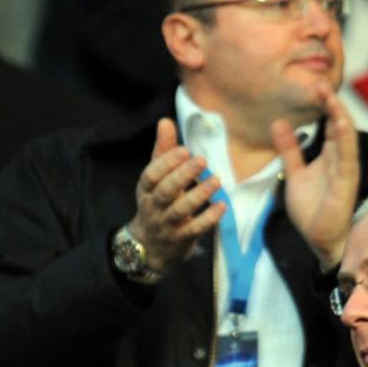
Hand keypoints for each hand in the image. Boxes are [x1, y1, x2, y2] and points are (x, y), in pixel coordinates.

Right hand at [129, 118, 225, 274]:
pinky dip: (209, 218)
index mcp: (145, 190)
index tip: (184, 149)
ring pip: (180, 210)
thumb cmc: (157, 203)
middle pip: (165, 192)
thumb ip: (162, 151)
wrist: (151, 246)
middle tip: (201, 160)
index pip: (150, 176)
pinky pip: (195, 229)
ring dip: (198, 195)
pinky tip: (222, 205)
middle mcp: (153, 207)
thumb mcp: (155, 179)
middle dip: (182, 176)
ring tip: (216, 180)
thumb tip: (165, 121)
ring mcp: (166, 224)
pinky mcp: (181, 238)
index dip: (165, 163)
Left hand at [276, 84, 358, 270]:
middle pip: (340, 125)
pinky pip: (347, 159)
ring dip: (340, 117)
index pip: (330, 123)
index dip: (324, 105)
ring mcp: (345, 170)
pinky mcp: (346, 184)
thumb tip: (278, 123)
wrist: (319, 238)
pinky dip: (345, 142)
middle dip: (332, 105)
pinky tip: (342, 126)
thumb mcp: (294, 173)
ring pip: (346, 139)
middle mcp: (341, 159)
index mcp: (330, 155)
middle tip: (321, 83)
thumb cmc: (312, 207)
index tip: (315, 86)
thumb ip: (289, 150)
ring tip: (332, 98)